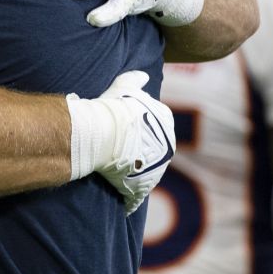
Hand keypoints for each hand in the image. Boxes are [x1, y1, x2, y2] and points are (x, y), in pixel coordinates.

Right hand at [67, 71, 175, 214]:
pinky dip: (128, 199)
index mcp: (166, 122)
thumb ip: (136, 79)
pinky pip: (135, 197)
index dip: (139, 127)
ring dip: (133, 175)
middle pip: (152, 151)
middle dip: (139, 153)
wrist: (105, 131)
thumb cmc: (114, 106)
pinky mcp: (141, 189)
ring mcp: (156, 170)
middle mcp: (167, 147)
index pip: (156, 125)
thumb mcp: (125, 85)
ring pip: (145, 174)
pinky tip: (118, 198)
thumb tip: (143, 75)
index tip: (124, 129)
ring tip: (115, 173)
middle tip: (119, 152)